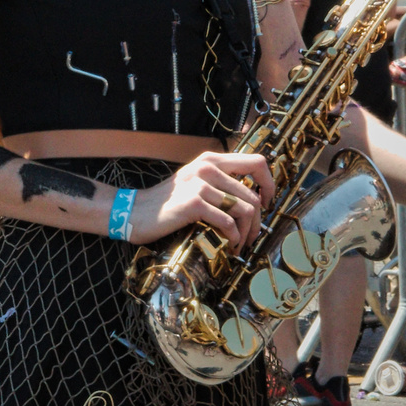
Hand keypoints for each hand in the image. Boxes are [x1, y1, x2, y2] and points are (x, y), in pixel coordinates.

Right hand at [129, 151, 275, 247]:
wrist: (136, 211)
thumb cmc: (169, 202)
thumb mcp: (195, 182)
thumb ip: (220, 182)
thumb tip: (254, 199)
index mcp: (210, 160)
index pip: (256, 163)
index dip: (269, 184)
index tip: (266, 203)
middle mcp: (207, 168)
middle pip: (254, 195)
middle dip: (258, 221)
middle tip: (251, 236)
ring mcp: (200, 184)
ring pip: (245, 210)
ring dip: (247, 232)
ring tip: (239, 243)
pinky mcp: (193, 203)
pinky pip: (228, 222)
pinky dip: (233, 237)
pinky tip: (228, 244)